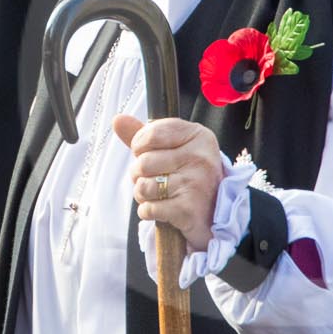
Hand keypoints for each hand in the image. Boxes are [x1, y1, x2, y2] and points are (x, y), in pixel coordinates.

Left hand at [114, 113, 224, 252]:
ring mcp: (196, 183)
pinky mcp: (188, 209)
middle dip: (139, 174)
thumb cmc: (188, 176)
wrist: (213, 214)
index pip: (151, 134)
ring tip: (157, 194)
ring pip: (143, 186)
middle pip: (143, 162)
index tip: (147, 153)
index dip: (139, 146)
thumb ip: (146, 135)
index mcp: (198, 136)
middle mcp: (200, 157)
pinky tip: (161, 209)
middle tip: (153, 179)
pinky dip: (148, 211)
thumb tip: (118, 119)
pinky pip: (148, 208)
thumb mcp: (174, 148)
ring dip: (142, 194)